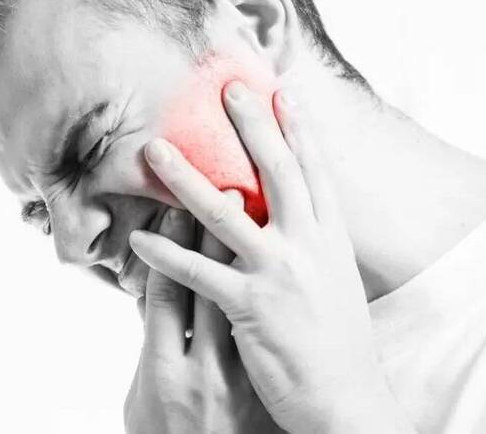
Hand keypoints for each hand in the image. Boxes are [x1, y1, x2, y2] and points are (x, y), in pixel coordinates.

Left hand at [129, 82, 410, 432]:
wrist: (347, 398)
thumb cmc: (339, 340)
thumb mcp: (335, 279)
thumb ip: (314, 242)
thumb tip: (298, 213)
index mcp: (330, 238)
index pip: (315, 172)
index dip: (298, 129)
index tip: (281, 93)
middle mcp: (309, 246)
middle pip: (277, 173)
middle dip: (252, 127)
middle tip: (228, 88)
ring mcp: (280, 274)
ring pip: (228, 215)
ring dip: (187, 181)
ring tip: (155, 151)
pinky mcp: (252, 307)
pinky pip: (201, 274)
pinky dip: (167, 256)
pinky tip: (138, 241)